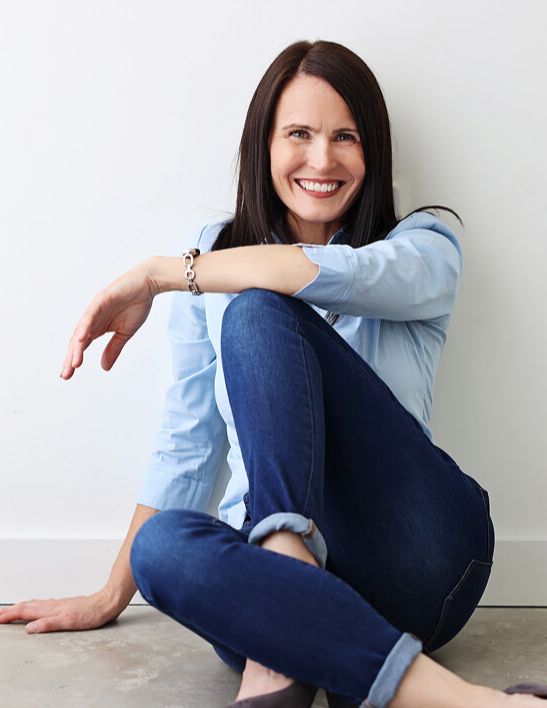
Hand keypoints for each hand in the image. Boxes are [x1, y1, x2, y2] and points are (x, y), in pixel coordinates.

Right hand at [0, 589, 124, 633]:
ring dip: (20, 607)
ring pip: (34, 604)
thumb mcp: (69, 622)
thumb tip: (30, 628)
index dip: (10, 615)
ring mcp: (58, 605)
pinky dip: (33, 606)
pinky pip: (42, 605)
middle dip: (10, 610)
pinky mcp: (64, 606)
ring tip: (11, 610)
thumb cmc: (92, 613)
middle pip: (26, 606)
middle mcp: (52, 605)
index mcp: (51, 609)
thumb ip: (49, 624)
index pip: (25, 611)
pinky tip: (36, 609)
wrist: (107, 602)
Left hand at [61, 260, 157, 378]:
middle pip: (78, 341)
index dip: (74, 359)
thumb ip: (114, 348)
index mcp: (97, 327)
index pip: (82, 346)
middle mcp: (92, 319)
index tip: (68, 375)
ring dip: (77, 347)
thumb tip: (104, 367)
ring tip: (74, 363)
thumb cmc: (136, 305)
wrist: (147, 284)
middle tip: (65, 374)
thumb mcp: (125, 333)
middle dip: (71, 357)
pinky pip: (91, 315)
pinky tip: (81, 339)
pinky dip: (85, 327)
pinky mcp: (101, 300)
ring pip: (82, 330)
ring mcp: (95, 309)